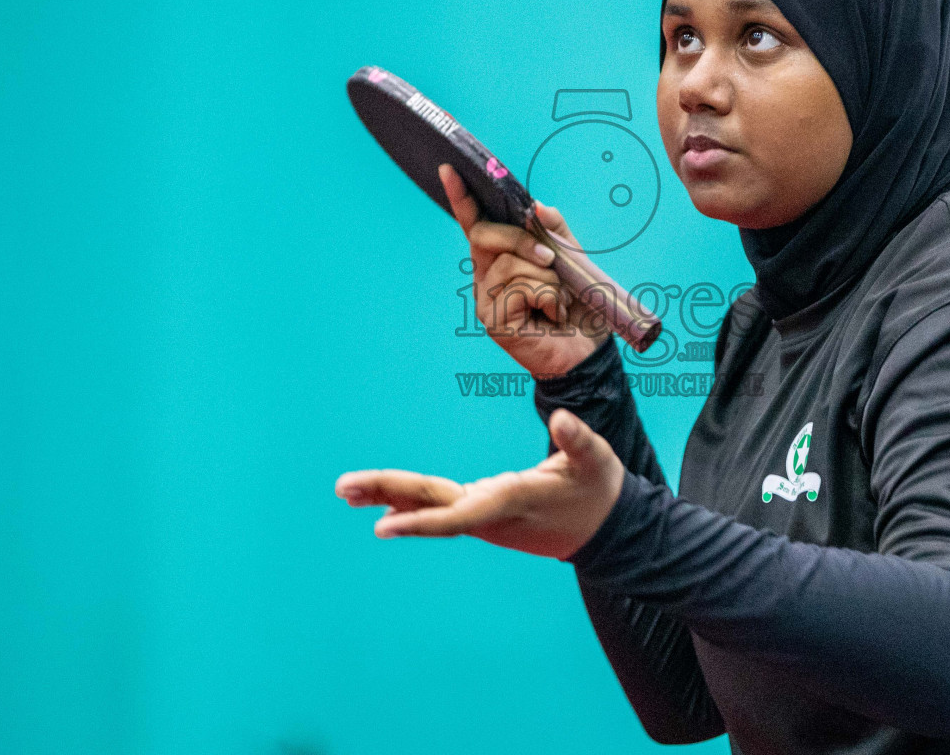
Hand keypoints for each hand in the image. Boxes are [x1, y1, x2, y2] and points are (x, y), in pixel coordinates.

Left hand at [335, 408, 624, 559]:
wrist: (607, 530)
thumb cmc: (599, 490)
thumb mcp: (596, 461)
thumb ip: (579, 441)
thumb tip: (564, 419)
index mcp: (510, 501)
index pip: (458, 514)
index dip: (420, 521)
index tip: (382, 527)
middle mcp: (489, 513)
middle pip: (431, 505)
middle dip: (386, 495)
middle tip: (343, 488)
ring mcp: (484, 514)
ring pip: (431, 504)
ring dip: (388, 496)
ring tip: (347, 491)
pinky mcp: (484, 510)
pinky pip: (440, 506)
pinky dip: (409, 502)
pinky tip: (380, 505)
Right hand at [439, 163, 607, 377]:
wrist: (589, 351)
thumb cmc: (578, 306)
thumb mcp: (571, 258)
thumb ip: (553, 230)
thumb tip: (536, 206)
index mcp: (499, 259)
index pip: (476, 224)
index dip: (462, 196)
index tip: (450, 168)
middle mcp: (485, 277)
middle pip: (487, 236)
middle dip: (522, 240)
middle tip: (552, 259)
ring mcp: (485, 301)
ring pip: (511, 264)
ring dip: (547, 279)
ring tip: (556, 302)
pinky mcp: (494, 322)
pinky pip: (521, 288)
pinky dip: (547, 297)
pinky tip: (551, 315)